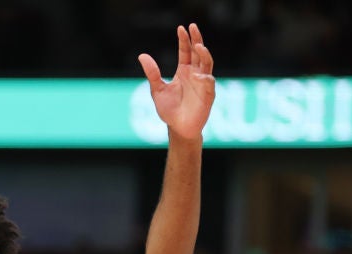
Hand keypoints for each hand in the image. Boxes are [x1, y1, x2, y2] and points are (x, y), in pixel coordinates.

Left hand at [138, 24, 214, 140]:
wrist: (177, 128)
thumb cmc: (169, 110)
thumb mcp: (157, 89)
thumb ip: (152, 73)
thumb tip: (142, 55)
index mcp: (184, 71)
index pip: (186, 51)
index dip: (184, 40)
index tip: (181, 28)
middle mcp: (195, 74)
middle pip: (198, 52)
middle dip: (197, 39)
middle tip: (192, 27)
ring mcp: (203, 83)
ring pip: (207, 63)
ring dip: (204, 54)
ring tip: (197, 46)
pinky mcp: (208, 95)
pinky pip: (209, 83)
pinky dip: (205, 78)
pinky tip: (198, 74)